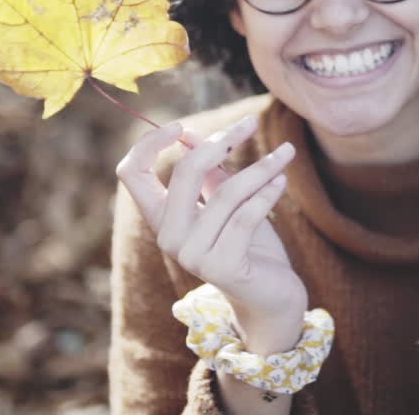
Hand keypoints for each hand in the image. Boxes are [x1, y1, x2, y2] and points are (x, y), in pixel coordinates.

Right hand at [115, 115, 308, 353]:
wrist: (272, 295)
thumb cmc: (248, 242)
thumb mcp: (226, 200)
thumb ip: (209, 169)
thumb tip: (189, 132)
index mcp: (161, 218)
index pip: (131, 173)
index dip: (149, 144)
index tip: (180, 126)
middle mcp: (168, 238)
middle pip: (184, 172)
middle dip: (220, 141)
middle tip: (251, 123)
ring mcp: (192, 255)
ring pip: (226, 192)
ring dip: (261, 167)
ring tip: (286, 152)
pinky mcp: (222, 267)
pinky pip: (246, 216)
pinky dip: (267, 193)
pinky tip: (282, 180)